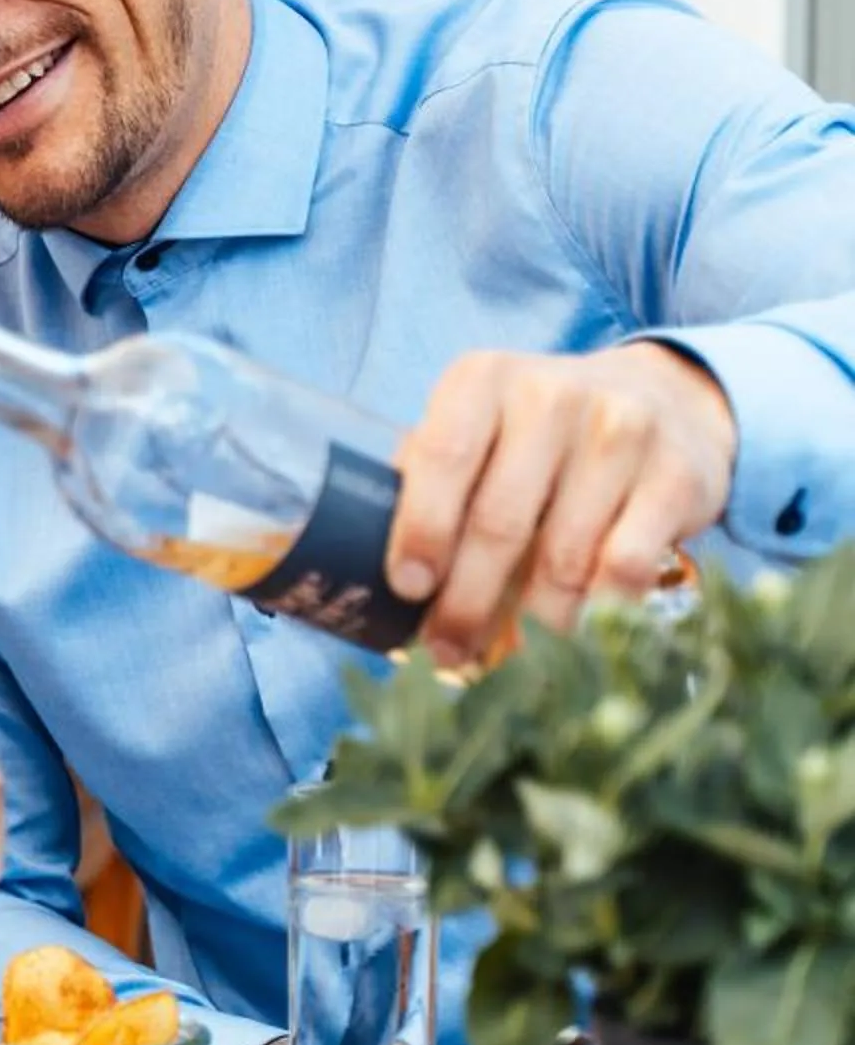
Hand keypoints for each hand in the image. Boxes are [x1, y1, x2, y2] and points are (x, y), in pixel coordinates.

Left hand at [387, 342, 732, 665]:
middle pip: (500, 520)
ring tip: (507, 663)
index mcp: (482, 380)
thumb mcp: (478, 426)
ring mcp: (621, 432)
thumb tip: (366, 567)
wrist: (665, 399)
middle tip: (445, 651)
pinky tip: (573, 645)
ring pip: (565, 557)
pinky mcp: (677, 477)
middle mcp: (550, 396)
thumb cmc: (539, 431)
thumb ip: (429, 477)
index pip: (442, 456)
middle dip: (466, 600)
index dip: (422, 528)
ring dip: (531, 625)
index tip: (407, 587)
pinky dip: (595, 617)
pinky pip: (627, 569)